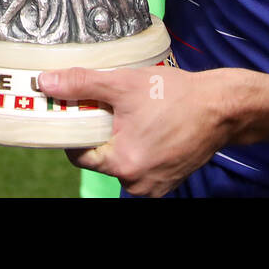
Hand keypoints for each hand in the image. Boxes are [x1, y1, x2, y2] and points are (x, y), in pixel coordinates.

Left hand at [38, 64, 244, 197]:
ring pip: (122, 160)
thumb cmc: (175, 96)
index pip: (78, 153)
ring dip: (121, 138)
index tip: (78, 108)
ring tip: (133, 112)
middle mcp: (137, 184)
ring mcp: (155, 185)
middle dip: (101, 131)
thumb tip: (47, 83)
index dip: (75, 128)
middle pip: (101, 157)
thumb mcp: (122, 84)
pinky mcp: (169, 180)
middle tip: (110, 104)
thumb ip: (82, 84)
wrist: (221, 107)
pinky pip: (141, 164)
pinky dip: (139, 146)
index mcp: (123, 165)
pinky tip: (148, 124)